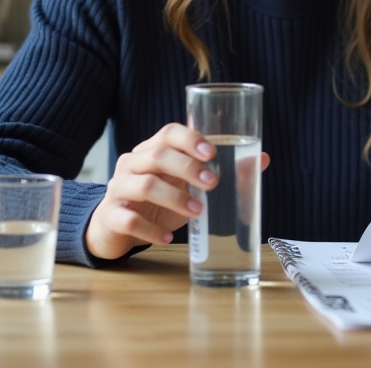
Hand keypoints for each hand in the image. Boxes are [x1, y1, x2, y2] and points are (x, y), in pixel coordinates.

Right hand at [85, 123, 269, 260]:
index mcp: (152, 151)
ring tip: (197, 211)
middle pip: (157, 155)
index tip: (212, 152)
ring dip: (173, 197)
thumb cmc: (157, 203)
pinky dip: (150, 229)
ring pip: (143, 185)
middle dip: (187, 167)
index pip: (168, 133)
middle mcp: (132, 164)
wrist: (115, 227)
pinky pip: (128, 219)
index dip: (190, 139)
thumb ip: (216, 172)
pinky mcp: (110, 216)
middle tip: (213, 183)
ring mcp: (118, 189)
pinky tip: (169, 236)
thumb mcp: (185, 186)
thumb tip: (261, 158)